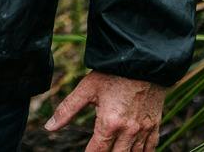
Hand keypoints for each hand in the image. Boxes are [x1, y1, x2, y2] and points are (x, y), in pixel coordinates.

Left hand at [46, 72, 165, 151]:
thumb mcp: (86, 89)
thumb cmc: (112, 73)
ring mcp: (143, 129)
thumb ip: (67, 109)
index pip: (97, 151)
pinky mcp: (154, 124)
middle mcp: (128, 130)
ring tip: (113, 150)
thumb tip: (49, 127)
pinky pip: (151, 148)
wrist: (142, 61)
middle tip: (98, 150)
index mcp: (109, 123)